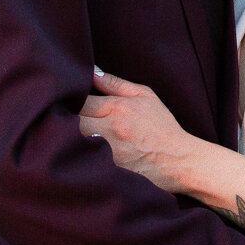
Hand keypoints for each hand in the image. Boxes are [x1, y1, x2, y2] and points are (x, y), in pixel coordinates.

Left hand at [79, 68, 201, 195]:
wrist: (178, 161)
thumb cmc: (161, 126)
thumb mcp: (145, 96)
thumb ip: (115, 84)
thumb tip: (91, 71)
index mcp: (118, 108)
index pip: (80, 101)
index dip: (71, 101)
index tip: (69, 103)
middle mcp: (112, 129)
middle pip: (72, 122)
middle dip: (67, 121)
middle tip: (67, 120)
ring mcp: (109, 153)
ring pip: (75, 143)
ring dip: (71, 139)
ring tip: (73, 137)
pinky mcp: (109, 172)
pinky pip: (85, 161)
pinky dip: (81, 157)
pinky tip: (83, 155)